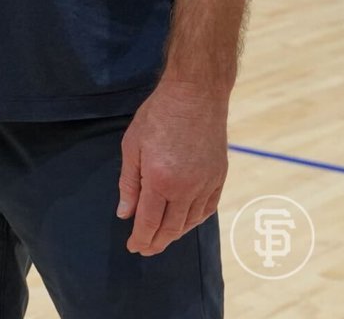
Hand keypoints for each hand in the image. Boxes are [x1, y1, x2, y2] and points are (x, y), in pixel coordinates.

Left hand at [116, 80, 228, 255]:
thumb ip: (129, 183)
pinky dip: (193, 221)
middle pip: (170, 227)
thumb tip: (124, 213)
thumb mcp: (132, 145)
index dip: (140, 238)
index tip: (133, 247)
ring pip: (189, 222)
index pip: (149, 221)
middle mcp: (185, 188)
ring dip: (174, 234)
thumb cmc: (157, 115)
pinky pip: (206, 209)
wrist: (195, 95)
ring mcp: (205, 184)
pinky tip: (184, 222)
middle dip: (156, 242)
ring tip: (161, 238)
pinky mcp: (218, 178)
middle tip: (144, 249)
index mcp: (160, 180)